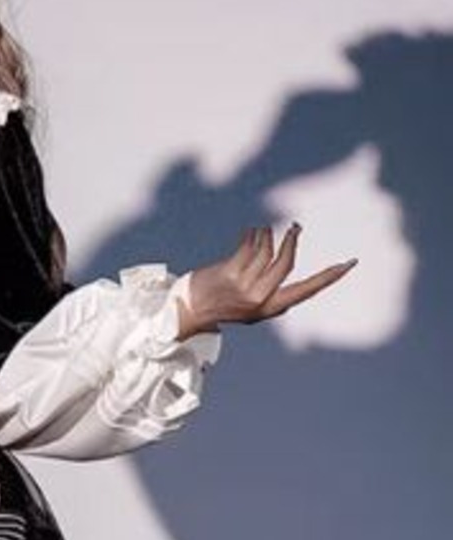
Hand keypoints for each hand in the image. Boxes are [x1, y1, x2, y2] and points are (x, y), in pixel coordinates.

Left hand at [176, 224, 357, 338]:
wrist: (188, 310)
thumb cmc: (220, 307)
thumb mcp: (249, 310)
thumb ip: (269, 297)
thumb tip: (288, 282)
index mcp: (270, 307)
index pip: (308, 289)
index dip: (330, 276)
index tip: (350, 263)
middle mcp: (260, 298)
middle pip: (287, 263)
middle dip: (292, 241)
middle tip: (295, 228)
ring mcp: (244, 286)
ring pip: (266, 251)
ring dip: (267, 235)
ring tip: (263, 230)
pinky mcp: (229, 273)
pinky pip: (248, 247)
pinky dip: (252, 235)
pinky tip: (251, 231)